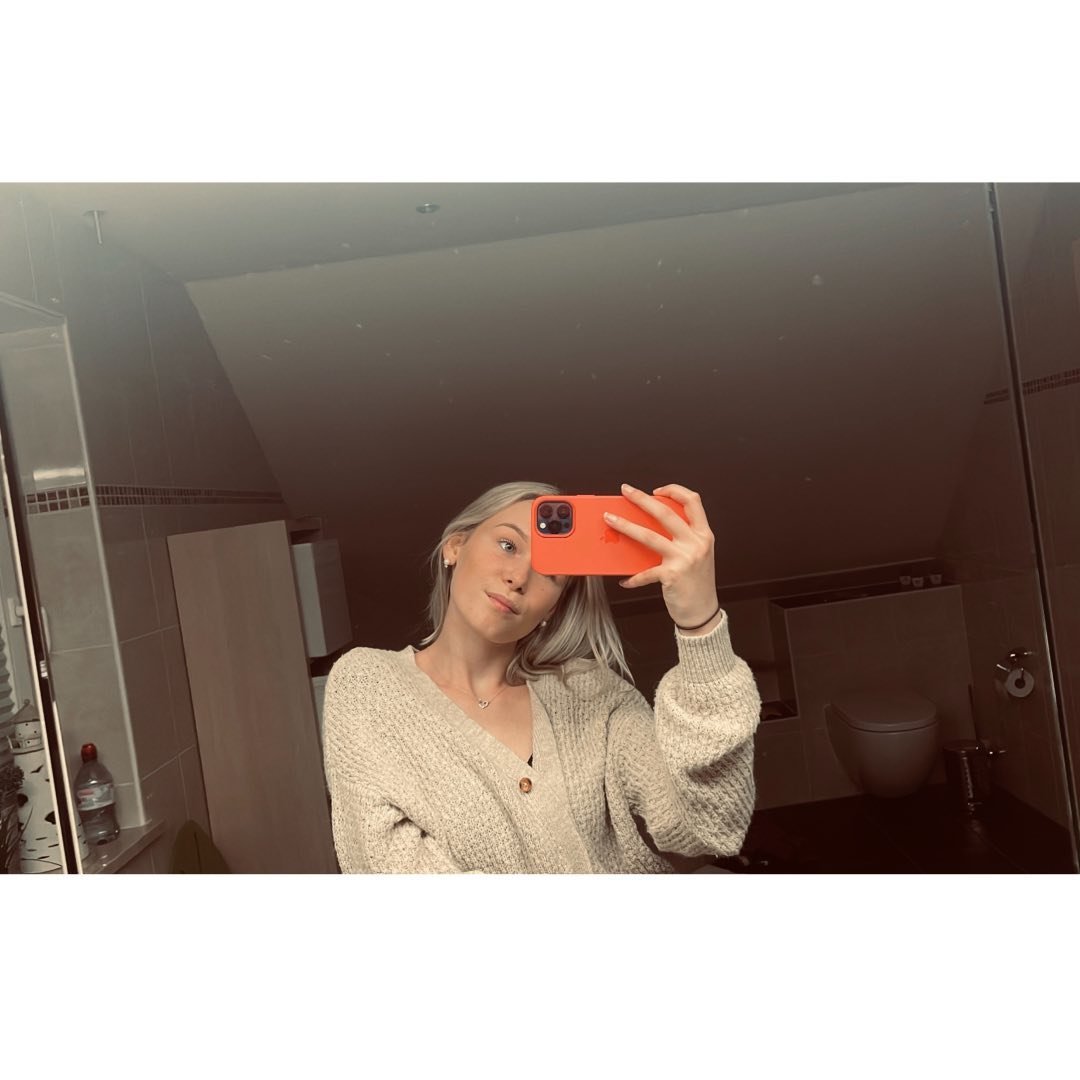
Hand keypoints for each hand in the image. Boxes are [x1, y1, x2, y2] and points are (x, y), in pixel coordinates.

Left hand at [603, 483, 717, 627]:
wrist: (703, 613)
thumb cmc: (697, 584)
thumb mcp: (698, 555)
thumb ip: (683, 538)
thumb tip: (652, 524)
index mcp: (703, 535)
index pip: (692, 501)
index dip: (674, 490)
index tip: (657, 490)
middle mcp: (696, 543)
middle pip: (665, 512)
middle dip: (641, 499)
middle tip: (626, 491)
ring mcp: (684, 558)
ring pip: (649, 535)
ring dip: (625, 526)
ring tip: (611, 520)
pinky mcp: (672, 575)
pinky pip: (645, 572)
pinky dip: (632, 578)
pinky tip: (625, 580)